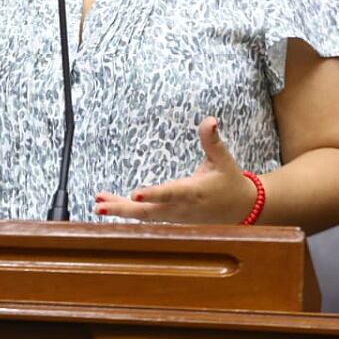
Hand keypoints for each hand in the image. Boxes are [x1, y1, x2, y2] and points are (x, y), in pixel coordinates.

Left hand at [94, 116, 257, 223]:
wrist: (240, 210)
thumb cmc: (229, 181)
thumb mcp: (223, 159)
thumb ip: (212, 140)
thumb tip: (210, 120)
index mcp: (194, 192)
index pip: (172, 193)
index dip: (154, 195)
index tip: (136, 194)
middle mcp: (181, 208)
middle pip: (150, 212)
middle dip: (124, 209)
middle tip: (101, 206)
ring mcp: (174, 217)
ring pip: (144, 216)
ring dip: (120, 210)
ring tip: (98, 203)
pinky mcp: (169, 218)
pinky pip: (145, 217)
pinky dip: (126, 210)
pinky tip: (107, 204)